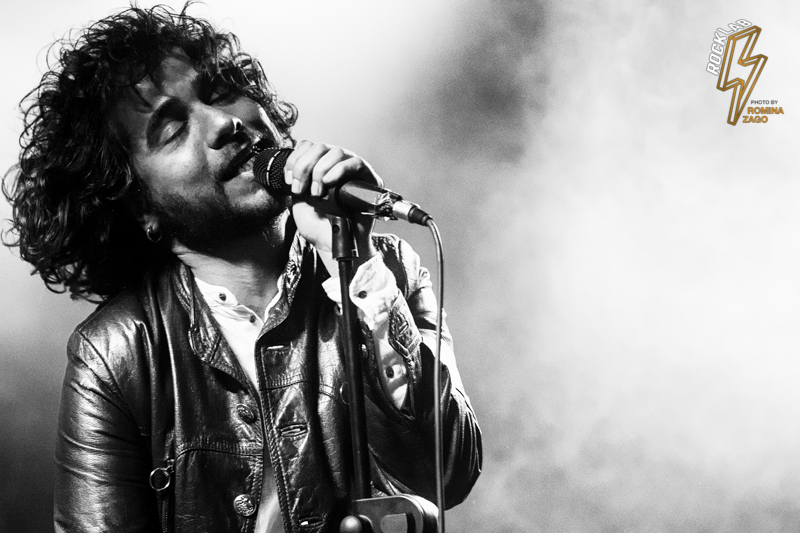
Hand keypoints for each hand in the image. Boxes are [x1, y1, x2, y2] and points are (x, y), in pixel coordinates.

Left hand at [284, 140, 379, 262]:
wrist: (334, 245)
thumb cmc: (319, 228)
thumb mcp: (298, 201)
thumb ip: (296, 180)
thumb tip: (293, 165)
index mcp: (319, 168)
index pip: (308, 146)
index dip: (295, 160)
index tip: (290, 181)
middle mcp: (336, 166)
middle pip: (319, 146)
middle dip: (304, 167)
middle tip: (301, 189)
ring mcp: (352, 171)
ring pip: (336, 152)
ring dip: (320, 170)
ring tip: (317, 192)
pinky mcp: (368, 178)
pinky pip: (355, 163)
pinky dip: (339, 170)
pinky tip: (329, 182)